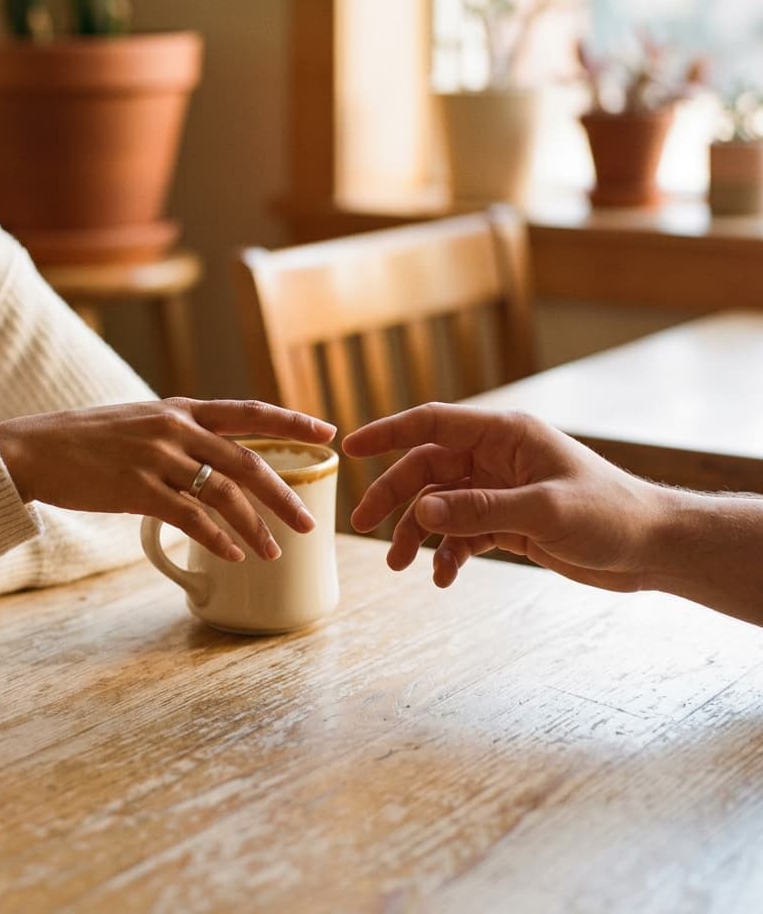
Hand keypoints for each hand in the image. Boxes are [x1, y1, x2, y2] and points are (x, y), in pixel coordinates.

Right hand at [0, 398, 335, 561]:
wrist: (34, 448)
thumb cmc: (88, 438)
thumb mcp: (141, 420)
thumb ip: (180, 431)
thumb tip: (216, 456)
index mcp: (182, 407)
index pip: (249, 411)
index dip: (292, 420)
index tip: (328, 431)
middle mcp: (175, 427)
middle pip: (248, 461)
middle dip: (285, 494)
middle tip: (310, 522)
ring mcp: (156, 457)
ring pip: (223, 495)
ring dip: (255, 527)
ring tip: (274, 551)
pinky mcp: (136, 488)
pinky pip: (190, 517)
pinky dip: (218, 538)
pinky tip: (234, 555)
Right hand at [343, 402, 665, 593]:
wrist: (652, 548)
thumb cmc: (610, 514)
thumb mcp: (544, 511)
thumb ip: (480, 509)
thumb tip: (420, 511)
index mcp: (504, 434)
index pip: (432, 423)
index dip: (387, 432)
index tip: (350, 448)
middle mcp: (495, 457)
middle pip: (426, 469)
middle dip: (394, 497)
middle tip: (363, 527)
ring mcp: (499, 489)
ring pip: (440, 505)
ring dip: (417, 533)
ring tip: (400, 566)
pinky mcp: (507, 521)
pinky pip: (462, 532)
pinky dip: (448, 553)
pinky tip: (444, 578)